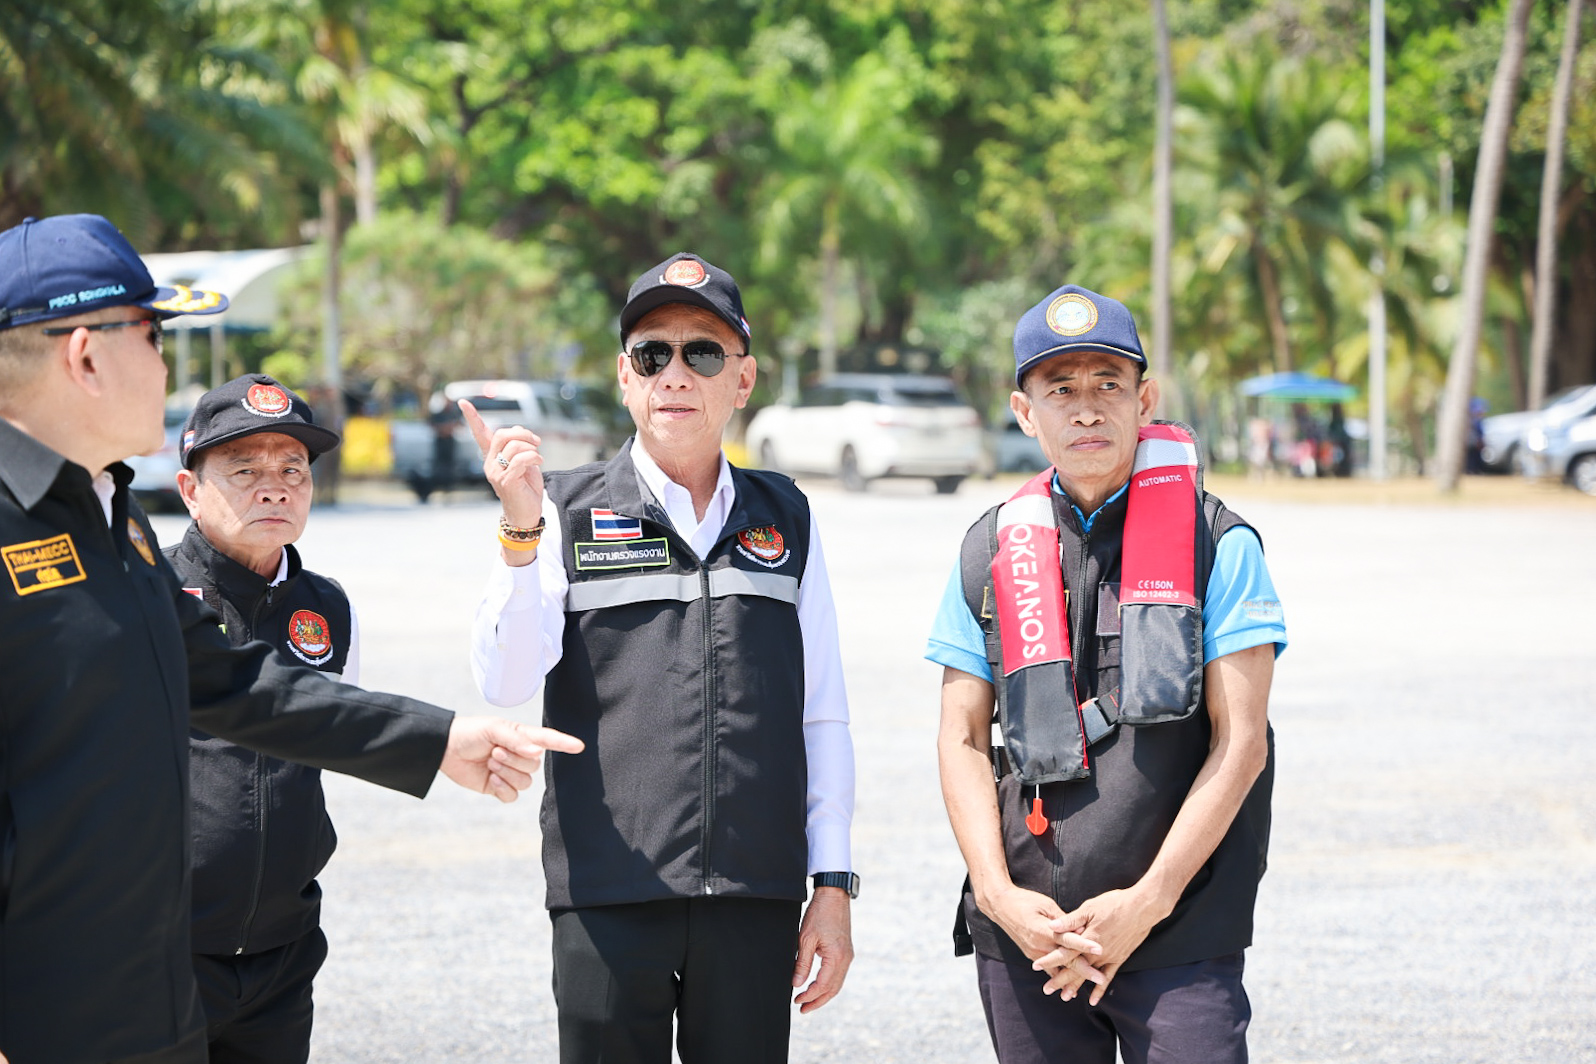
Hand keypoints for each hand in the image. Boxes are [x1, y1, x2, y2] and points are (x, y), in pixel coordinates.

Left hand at [440, 716, 583, 801]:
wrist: (445, 749)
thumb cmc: (471, 733)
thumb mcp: (494, 728)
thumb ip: (517, 739)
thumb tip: (537, 753)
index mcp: (522, 737)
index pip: (548, 741)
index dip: (563, 743)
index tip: (579, 746)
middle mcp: (519, 755)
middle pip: (534, 766)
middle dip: (514, 760)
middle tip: (494, 751)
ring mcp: (510, 773)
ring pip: (525, 782)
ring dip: (507, 773)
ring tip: (490, 763)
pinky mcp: (498, 788)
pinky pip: (512, 796)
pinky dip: (502, 789)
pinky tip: (490, 779)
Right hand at [460, 399, 544, 527]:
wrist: (526, 513)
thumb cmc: (525, 487)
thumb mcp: (523, 461)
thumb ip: (519, 445)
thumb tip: (519, 431)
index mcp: (492, 457)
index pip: (480, 434)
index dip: (472, 417)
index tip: (462, 402)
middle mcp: (489, 463)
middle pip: (503, 434)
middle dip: (523, 434)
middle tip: (536, 442)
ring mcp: (495, 473)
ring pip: (514, 446)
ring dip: (532, 447)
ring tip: (538, 456)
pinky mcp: (506, 481)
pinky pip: (521, 459)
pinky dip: (534, 457)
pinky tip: (539, 462)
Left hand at [792, 887, 852, 1012]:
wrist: (834, 896)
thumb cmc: (819, 913)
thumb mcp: (805, 938)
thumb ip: (802, 963)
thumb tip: (797, 984)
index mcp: (836, 956)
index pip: (823, 985)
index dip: (809, 996)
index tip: (797, 1000)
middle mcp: (846, 958)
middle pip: (833, 989)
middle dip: (818, 1001)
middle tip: (803, 1009)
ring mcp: (848, 955)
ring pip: (837, 983)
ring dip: (823, 994)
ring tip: (809, 1001)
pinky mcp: (846, 951)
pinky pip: (839, 974)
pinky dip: (829, 984)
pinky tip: (818, 986)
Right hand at [982, 884, 1103, 979]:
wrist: (1001, 906)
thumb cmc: (1025, 901)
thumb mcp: (1046, 905)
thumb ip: (1064, 920)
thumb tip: (1081, 929)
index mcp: (1043, 930)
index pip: (1068, 939)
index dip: (1085, 944)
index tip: (1100, 949)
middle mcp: (1039, 945)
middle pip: (1066, 960)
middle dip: (1085, 970)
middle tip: (1101, 977)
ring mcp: (1034, 952)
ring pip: (1058, 968)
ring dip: (1073, 977)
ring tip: (1089, 986)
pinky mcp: (1031, 954)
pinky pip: (1048, 969)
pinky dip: (1059, 976)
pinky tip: (1069, 986)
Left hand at [1041, 887, 1168, 1004]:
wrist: (1142, 909)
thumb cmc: (1114, 904)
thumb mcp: (1089, 908)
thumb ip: (1071, 920)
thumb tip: (1052, 926)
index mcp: (1086, 938)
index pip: (1063, 953)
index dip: (1049, 960)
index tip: (1035, 967)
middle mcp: (1096, 952)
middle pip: (1074, 969)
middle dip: (1059, 980)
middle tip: (1046, 990)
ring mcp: (1108, 957)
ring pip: (1088, 976)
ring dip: (1076, 986)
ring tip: (1064, 996)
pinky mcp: (1119, 959)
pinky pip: (1108, 977)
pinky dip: (1100, 989)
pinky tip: (1093, 1000)